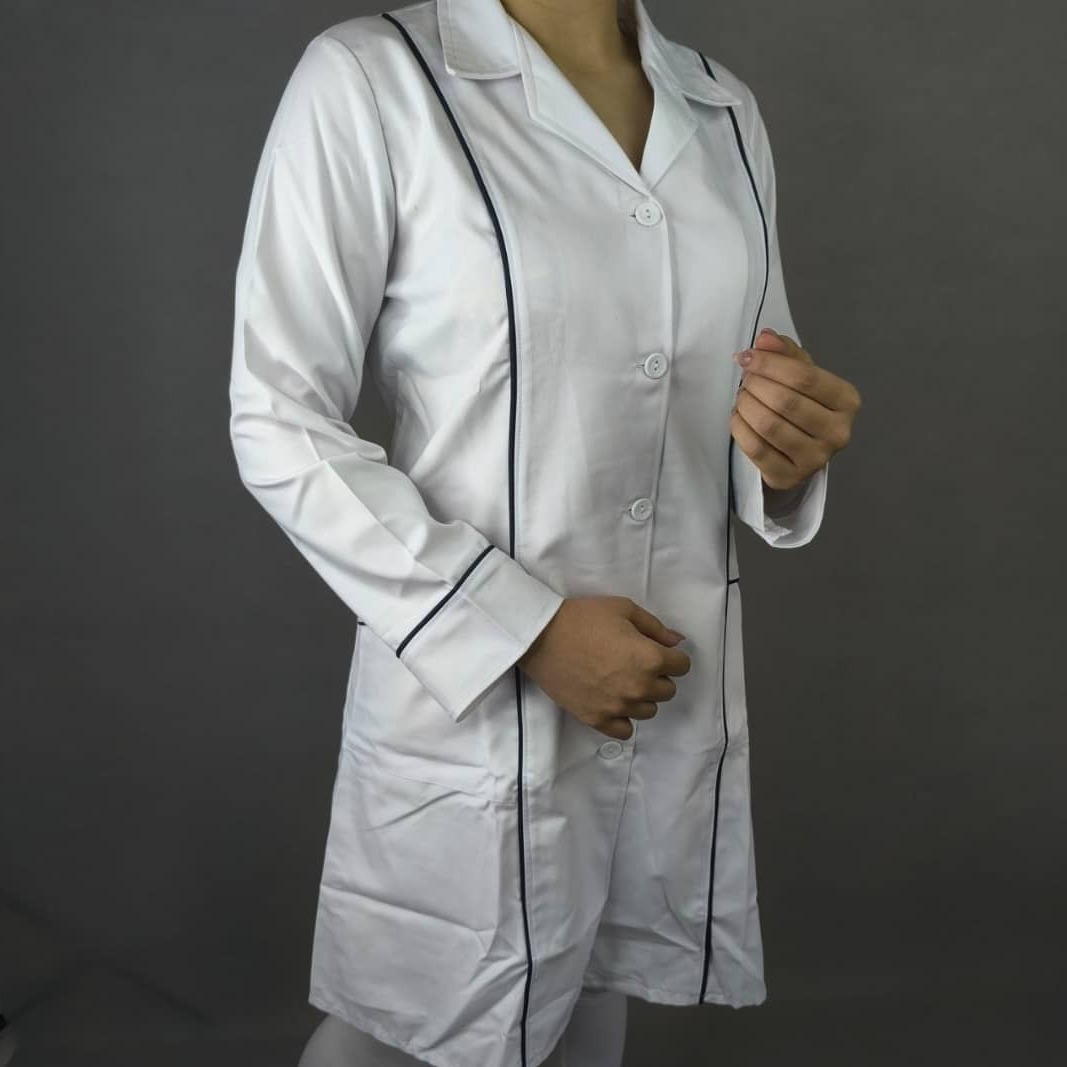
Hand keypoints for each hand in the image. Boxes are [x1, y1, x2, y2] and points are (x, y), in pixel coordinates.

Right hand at [517, 596, 690, 740]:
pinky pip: (625, 730)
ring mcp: (618, 707)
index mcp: (650, 658)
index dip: (671, 656)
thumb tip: (677, 642)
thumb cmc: (583, 617)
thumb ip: (656, 627)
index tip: (655, 650)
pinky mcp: (597, 719)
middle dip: (657, 676)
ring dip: (641, 696)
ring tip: (620, 680)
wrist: (541, 636)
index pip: (682, 666)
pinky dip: (623, 718)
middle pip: (668, 690)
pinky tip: (613, 701)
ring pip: (649, 710)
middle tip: (634, 662)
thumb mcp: (624, 609)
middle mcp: (639, 687)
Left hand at [730, 327, 861, 491]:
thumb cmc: (803, 405)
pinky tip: (739, 416)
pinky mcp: (789, 477)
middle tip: (745, 380)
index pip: (804, 377)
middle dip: (756, 384)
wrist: (800, 452)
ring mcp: (815, 459)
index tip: (746, 357)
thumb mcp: (801, 374)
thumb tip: (764, 338)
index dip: (770, 363)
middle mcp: (838, 432)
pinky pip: (755, 448)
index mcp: (847, 401)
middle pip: (785, 401)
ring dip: (746, 405)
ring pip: (768, 425)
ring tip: (742, 397)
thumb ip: (785, 353)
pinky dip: (739, 427)